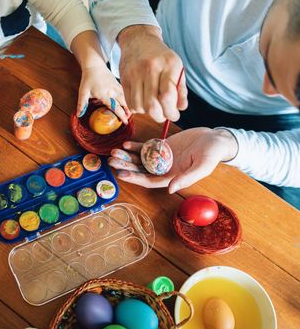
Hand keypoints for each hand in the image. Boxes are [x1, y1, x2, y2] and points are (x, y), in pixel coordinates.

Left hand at [77, 64, 129, 123]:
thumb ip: (81, 104)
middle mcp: (112, 91)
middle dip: (128, 111)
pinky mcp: (118, 83)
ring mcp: (116, 86)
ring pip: (126, 97)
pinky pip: (125, 92)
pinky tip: (128, 102)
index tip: (124, 122)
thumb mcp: (83, 92)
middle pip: (124, 103)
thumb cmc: (88, 78)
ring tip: (130, 112)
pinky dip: (127, 98)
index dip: (121, 115)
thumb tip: (79, 114)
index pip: (115, 107)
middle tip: (128, 119)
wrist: (94, 65)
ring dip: (128, 105)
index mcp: (104, 94)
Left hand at [108, 128, 237, 192]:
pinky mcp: (164, 146)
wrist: (217, 139)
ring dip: (126, 157)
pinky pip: (146, 148)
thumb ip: (187, 178)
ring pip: (140, 159)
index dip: (135, 178)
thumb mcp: (202, 166)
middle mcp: (165, 169)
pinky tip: (125, 144)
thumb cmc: (212, 154)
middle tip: (111, 161)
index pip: (149, 181)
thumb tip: (170, 189)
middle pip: (140, 170)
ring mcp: (163, 158)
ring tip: (113, 152)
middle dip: (125, 166)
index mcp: (172, 177)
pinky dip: (135, 147)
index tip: (122, 174)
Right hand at [117, 25, 187, 122]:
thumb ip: (180, 89)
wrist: (139, 40)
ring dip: (147, 113)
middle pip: (152, 105)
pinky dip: (137, 108)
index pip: (168, 96)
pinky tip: (142, 102)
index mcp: (168, 65)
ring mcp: (135, 73)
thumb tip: (181, 108)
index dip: (171, 112)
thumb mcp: (176, 68)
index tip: (174, 116)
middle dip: (159, 116)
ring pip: (139, 106)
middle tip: (163, 115)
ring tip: (153, 106)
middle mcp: (150, 68)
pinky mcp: (124, 78)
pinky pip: (130, 102)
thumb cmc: (161, 57)